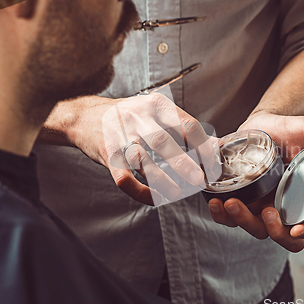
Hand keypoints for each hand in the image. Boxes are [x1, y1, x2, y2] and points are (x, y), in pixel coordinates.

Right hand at [66, 93, 218, 204]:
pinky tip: (155, 198)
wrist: (86, 117)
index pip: (186, 124)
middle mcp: (137, 118)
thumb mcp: (157, 112)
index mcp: (156, 105)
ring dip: (163, 180)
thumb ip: (184, 127)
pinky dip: (141, 191)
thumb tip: (217, 145)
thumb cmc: (130, 117)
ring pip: (142, 161)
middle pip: (164, 142)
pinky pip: (124, 178)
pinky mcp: (108, 156)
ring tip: (177, 193)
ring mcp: (120, 137)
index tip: (213, 164)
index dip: (203, 147)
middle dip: (184, 163)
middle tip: (199, 180)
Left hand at [208, 112, 303, 251]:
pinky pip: (231, 218)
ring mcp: (262, 206)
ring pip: (255, 228)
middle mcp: (286, 206)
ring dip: (242, 221)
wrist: (262, 124)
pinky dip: (222, 216)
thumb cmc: (288, 130)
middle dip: (275, 232)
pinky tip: (216, 202)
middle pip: (285, 235)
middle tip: (267, 212)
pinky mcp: (242, 201)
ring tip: (232, 202)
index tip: (297, 228)